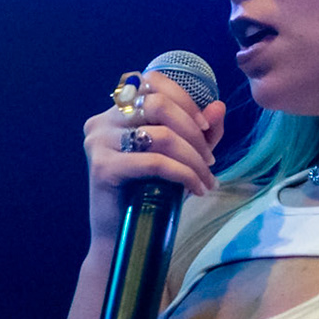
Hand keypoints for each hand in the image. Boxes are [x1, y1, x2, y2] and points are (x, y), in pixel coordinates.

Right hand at [83, 69, 225, 245]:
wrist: (123, 237)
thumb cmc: (150, 194)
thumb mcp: (181, 157)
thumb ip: (200, 132)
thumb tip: (219, 107)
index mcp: (117, 111)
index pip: (152, 82)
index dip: (185, 100)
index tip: (206, 129)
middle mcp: (102, 120)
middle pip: (157, 103)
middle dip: (193, 131)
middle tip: (209, 159)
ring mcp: (98, 142)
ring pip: (160, 135)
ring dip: (193, 158)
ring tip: (206, 179)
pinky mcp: (102, 167)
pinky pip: (154, 162)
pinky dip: (184, 174)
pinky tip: (196, 189)